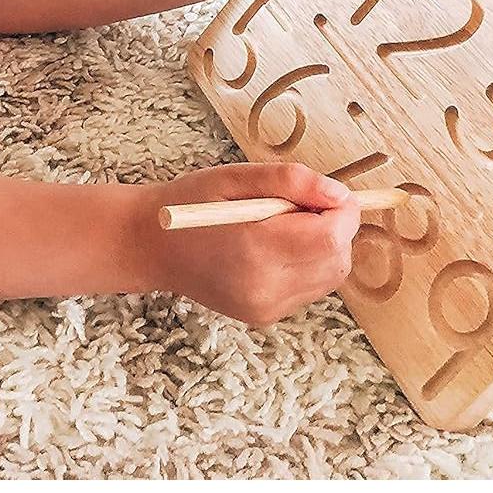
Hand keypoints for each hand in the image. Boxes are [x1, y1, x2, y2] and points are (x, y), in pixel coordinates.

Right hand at [140, 163, 361, 326]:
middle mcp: (263, 287)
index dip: (343, 212)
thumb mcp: (235, 176)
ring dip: (325, 247)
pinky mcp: (264, 316)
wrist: (150, 246)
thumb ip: (290, 180)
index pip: (331, 238)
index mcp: (253, 248)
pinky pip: (309, 289)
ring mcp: (264, 307)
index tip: (329, 193)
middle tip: (306, 204)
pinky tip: (277, 246)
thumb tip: (338, 194)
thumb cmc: (189, 203)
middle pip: (337, 262)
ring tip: (287, 224)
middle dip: (337, 229)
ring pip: (329, 278)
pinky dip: (308, 264)